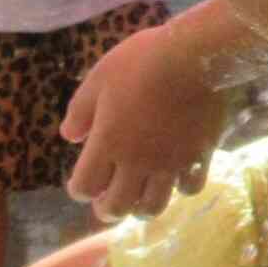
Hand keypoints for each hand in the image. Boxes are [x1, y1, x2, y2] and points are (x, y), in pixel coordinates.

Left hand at [62, 23, 228, 219]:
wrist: (193, 57)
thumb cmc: (139, 63)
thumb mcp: (98, 79)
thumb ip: (79, 111)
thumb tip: (69, 137)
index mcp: (107, 144)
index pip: (84, 188)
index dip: (80, 189)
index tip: (83, 182)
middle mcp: (137, 162)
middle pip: (117, 208)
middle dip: (107, 209)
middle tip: (108, 200)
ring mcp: (170, 163)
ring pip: (153, 207)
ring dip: (141, 206)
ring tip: (141, 196)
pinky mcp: (199, 157)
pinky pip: (189, 188)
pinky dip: (181, 188)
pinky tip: (178, 176)